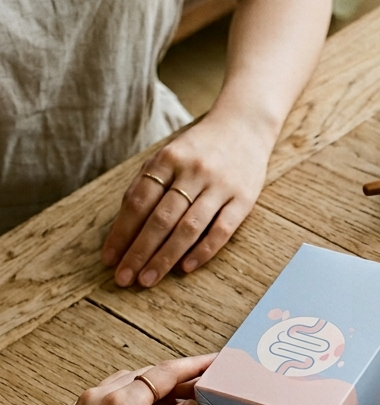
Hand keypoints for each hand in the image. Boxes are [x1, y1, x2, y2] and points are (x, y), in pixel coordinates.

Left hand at [0, 356, 212, 404]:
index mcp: (121, 404)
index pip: (166, 373)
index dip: (194, 366)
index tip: (214, 361)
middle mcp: (101, 396)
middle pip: (148, 374)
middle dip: (179, 377)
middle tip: (204, 386)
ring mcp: (85, 404)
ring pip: (129, 381)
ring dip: (156, 385)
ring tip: (178, 400)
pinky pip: (112, 393)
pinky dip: (135, 394)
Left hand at [101, 110, 272, 287]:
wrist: (245, 125)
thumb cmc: (200, 147)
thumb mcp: (169, 154)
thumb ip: (148, 183)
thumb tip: (124, 224)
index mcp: (168, 159)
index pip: (138, 201)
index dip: (122, 232)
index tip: (109, 258)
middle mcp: (193, 172)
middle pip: (161, 219)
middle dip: (139, 251)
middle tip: (124, 278)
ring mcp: (220, 186)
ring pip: (189, 228)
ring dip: (166, 257)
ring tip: (148, 279)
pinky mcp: (244, 199)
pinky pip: (221, 230)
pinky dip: (203, 251)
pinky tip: (186, 268)